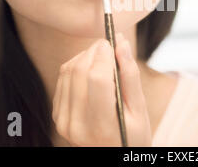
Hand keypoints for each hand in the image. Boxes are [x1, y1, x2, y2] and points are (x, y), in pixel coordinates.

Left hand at [52, 32, 151, 146]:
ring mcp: (64, 121)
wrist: (112, 155)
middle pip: (81, 71)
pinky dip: (77, 66)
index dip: (105, 55)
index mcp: (102, 126)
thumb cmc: (132, 135)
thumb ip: (130, 75)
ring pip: (69, 71)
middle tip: (110, 46)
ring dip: (86, 56)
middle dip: (95, 51)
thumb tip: (122, 43)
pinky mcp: (57, 116)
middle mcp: (77, 125)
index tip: (115, 42)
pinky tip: (91, 69)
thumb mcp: (140, 109)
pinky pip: (63, 78)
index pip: (98, 79)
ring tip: (103, 58)